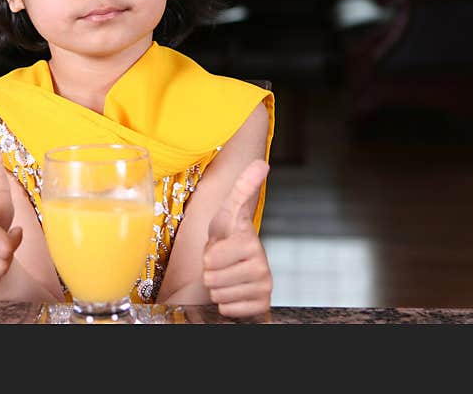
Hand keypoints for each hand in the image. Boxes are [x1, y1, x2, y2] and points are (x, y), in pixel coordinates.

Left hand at [203, 159, 271, 317]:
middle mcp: (261, 265)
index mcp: (250, 241)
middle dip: (211, 271)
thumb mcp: (228, 211)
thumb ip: (243, 187)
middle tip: (220, 262)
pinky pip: (229, 309)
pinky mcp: (261, 305)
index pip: (212, 256)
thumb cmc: (227, 237)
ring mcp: (263, 286)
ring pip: (219, 295)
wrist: (235, 265)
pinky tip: (233, 290)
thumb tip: (261, 162)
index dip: (208, 254)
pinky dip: (226, 303)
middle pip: (212, 278)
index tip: (219, 246)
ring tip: (226, 274)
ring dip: (217, 286)